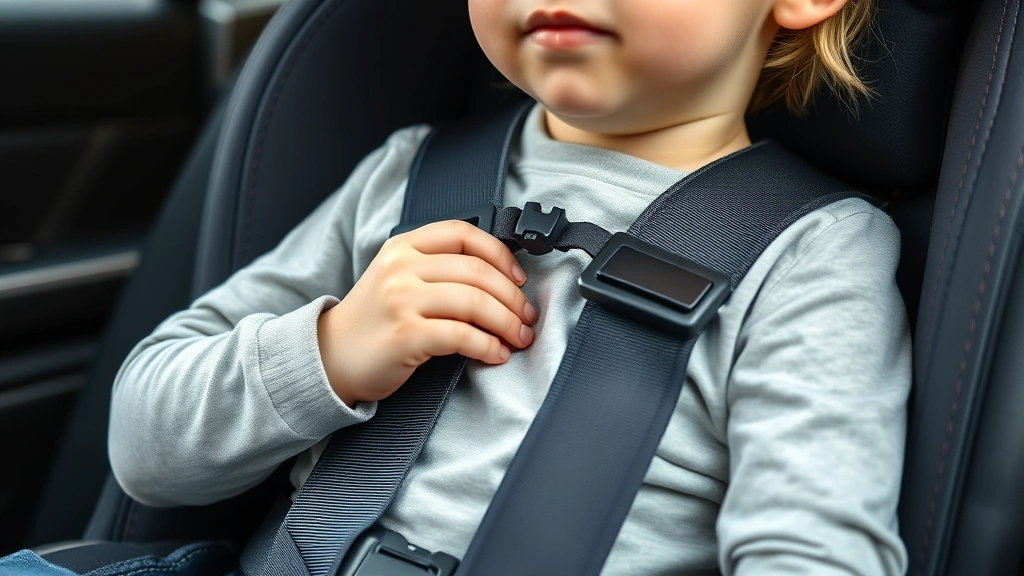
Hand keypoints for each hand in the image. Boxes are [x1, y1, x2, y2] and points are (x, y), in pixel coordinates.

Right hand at [317, 220, 536, 405]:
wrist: (330, 357)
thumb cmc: (373, 321)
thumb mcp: (397, 277)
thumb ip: (436, 268)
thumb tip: (500, 280)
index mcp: (403, 246)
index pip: (464, 234)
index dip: (500, 254)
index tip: (518, 279)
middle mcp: (402, 267)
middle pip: (478, 272)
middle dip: (513, 298)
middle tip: (527, 318)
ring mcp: (402, 300)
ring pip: (475, 303)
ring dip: (508, 323)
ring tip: (519, 338)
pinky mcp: (407, 335)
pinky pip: (463, 336)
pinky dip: (488, 346)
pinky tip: (496, 354)